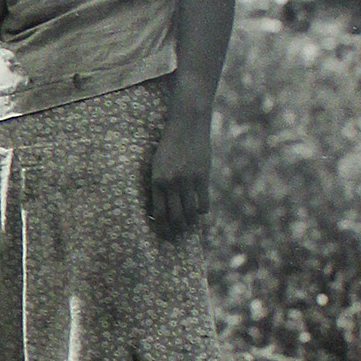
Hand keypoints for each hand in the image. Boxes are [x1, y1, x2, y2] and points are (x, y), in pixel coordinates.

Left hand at [148, 110, 211, 238]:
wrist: (186, 126)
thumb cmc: (169, 146)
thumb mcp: (158, 164)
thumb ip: (160, 184)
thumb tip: (161, 207)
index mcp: (156, 181)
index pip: (159, 213)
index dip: (162, 226)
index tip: (163, 233)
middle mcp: (171, 184)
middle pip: (174, 216)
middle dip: (176, 229)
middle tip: (177, 234)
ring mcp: (187, 181)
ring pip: (189, 212)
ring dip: (189, 223)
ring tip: (189, 226)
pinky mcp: (202, 177)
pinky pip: (203, 203)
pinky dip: (201, 211)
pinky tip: (200, 212)